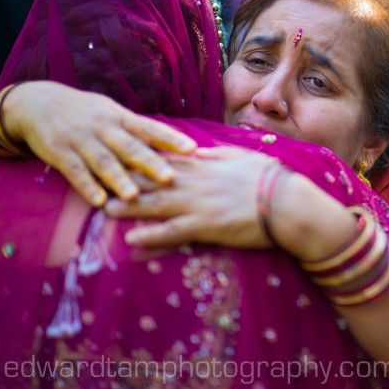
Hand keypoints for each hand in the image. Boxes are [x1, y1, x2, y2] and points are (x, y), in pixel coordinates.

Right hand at [2, 81, 196, 205]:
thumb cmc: (87, 113)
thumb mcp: (113, 113)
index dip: (172, 138)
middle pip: (130, 147)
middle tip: (171, 178)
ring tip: (134, 196)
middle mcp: (104, 127)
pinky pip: (74, 171)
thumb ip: (138, 130)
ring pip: (103, 161)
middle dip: (151, 163)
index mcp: (120, 117)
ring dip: (119, 179)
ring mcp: (81, 139)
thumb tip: (175, 144)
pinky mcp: (59, 152)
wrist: (38, 102)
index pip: (150, 128)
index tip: (193, 149)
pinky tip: (99, 200)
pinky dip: (87, 186)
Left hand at [105, 146, 282, 248]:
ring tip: (105, 210)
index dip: (140, 159)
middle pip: (153, 181)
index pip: (165, 160)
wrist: (287, 203)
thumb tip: (196, 149)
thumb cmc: (270, 179)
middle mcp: (196, 182)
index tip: (119, 156)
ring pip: (156, 205)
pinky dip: (152, 236)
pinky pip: (173, 232)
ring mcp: (199, 204)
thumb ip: (215, 154)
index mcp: (204, 165)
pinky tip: (132, 240)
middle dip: (125, 182)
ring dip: (129, 208)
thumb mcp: (240, 157)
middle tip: (100, 182)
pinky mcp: (206, 226)